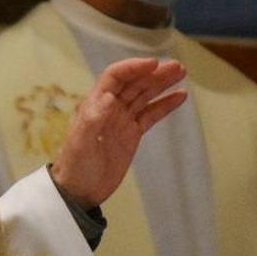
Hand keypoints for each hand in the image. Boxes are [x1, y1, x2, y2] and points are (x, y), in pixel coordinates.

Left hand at [50, 57, 186, 208]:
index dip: (134, 67)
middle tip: (177, 66)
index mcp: (95, 104)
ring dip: (162, 83)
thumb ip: (93, 119)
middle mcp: (109, 108)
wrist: (79, 191)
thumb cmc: (75, 167)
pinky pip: (150, 115)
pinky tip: (179, 96)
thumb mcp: (80, 144)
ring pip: (144, 95)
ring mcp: (122, 120)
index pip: (115, 77)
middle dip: (154, 73)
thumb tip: (108, 96)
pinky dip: (165, 105)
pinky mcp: (131, 134)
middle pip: (134, 83)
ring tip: (181, 72)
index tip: (154, 63)